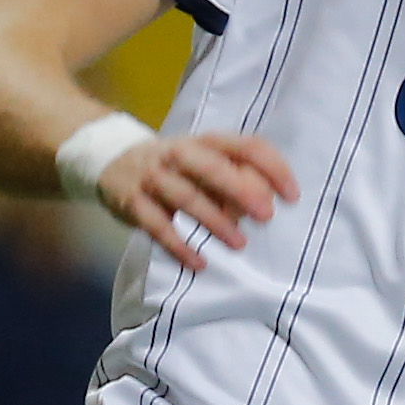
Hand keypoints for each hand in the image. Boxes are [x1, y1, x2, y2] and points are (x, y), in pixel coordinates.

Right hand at [93, 125, 296, 271]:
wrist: (113, 159)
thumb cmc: (176, 166)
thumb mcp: (203, 159)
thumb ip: (234, 174)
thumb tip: (267, 202)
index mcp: (205, 141)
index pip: (246, 146)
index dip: (272, 168)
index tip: (291, 195)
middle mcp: (179, 154)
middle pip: (213, 168)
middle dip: (241, 190)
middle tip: (266, 215)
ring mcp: (154, 178)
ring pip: (187, 198)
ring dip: (215, 222)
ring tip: (238, 244)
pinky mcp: (134, 203)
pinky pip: (159, 227)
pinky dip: (180, 246)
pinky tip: (199, 263)